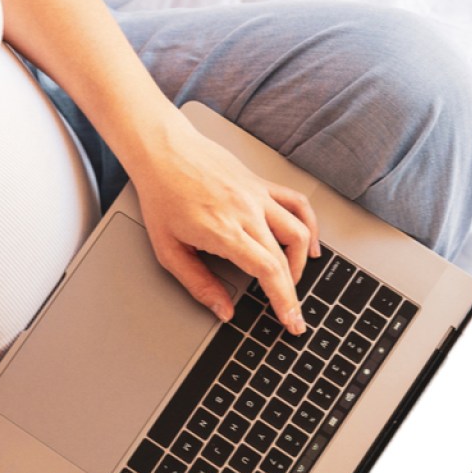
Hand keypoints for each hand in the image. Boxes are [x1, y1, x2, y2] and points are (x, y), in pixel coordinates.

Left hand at [130, 115, 319, 333]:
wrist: (162, 152)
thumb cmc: (162, 196)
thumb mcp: (168, 250)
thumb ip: (198, 284)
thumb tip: (223, 310)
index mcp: (224, 230)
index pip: (268, 271)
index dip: (284, 300)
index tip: (292, 320)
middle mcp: (246, 211)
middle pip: (285, 258)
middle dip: (294, 292)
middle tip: (293, 314)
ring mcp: (257, 195)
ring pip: (298, 231)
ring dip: (301, 261)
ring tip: (293, 279)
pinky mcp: (260, 184)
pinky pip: (296, 203)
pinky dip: (309, 224)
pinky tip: (308, 242)